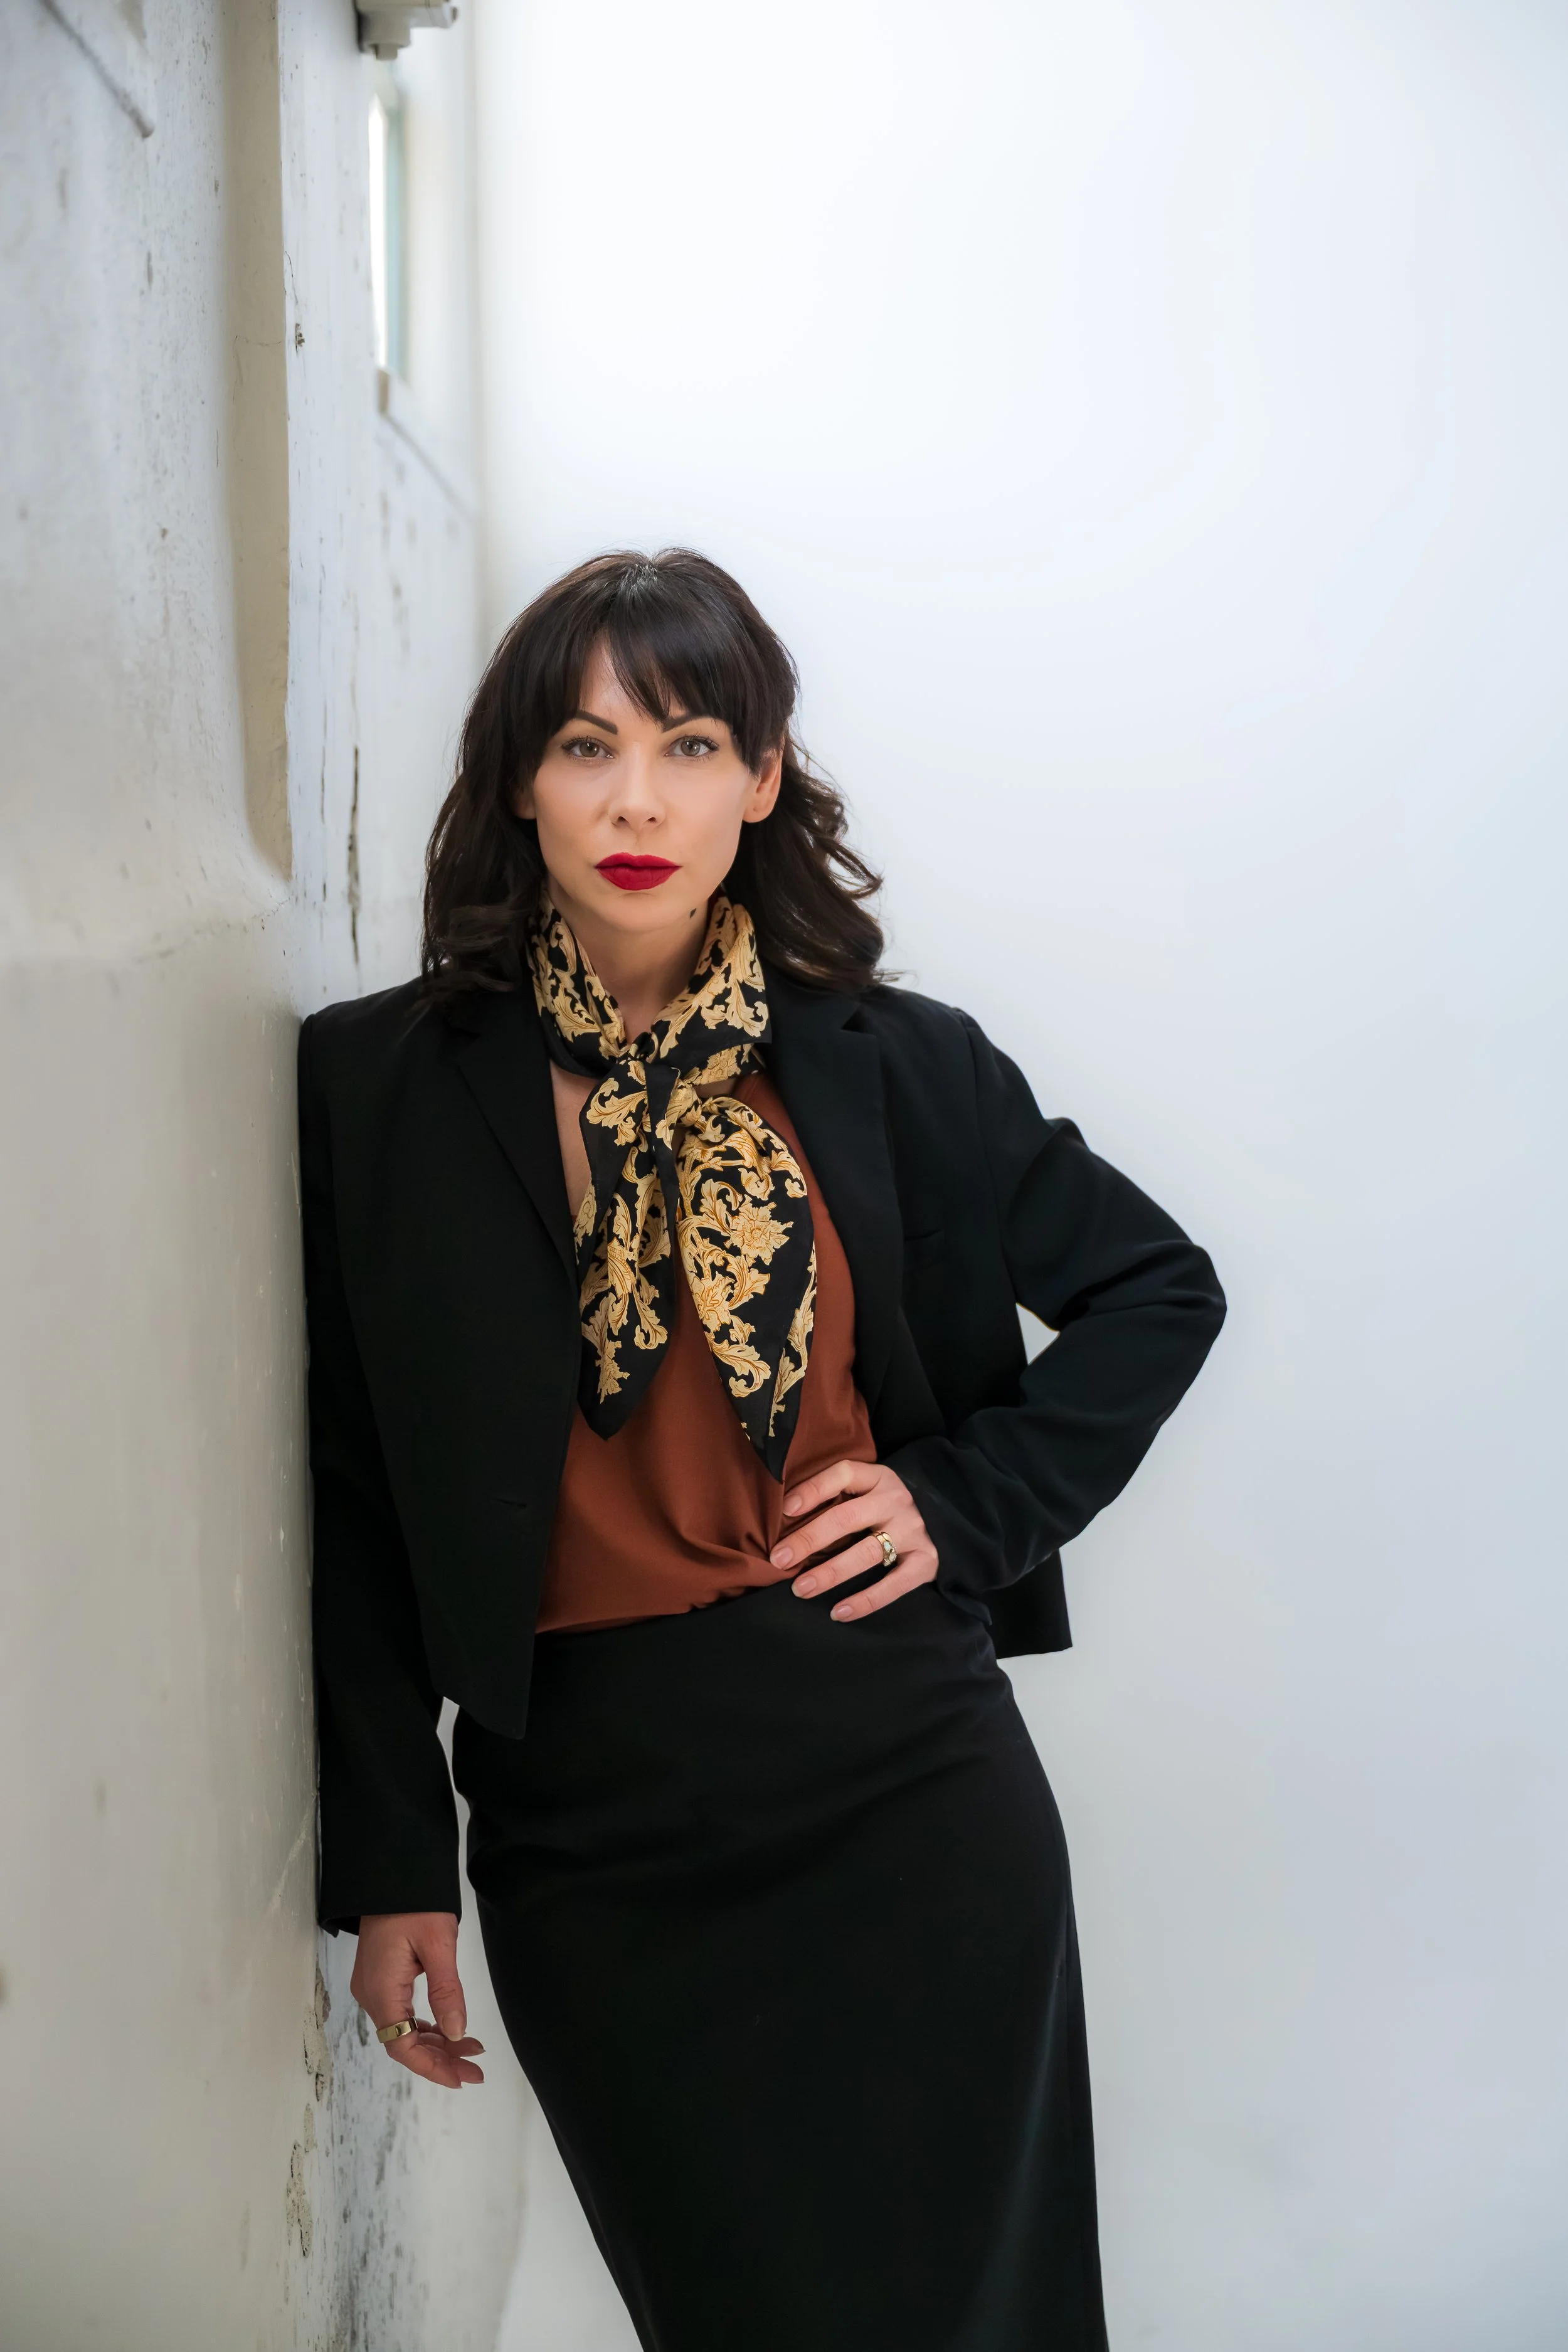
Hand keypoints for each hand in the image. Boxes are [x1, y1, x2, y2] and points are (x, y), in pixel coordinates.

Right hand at [351, 1911, 485, 2089]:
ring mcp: (373, 1986)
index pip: (402, 2046)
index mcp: (381, 1991)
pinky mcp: (380, 1977)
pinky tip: (448, 2028)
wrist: (389, 1872)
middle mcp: (371, 1995)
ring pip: (403, 2029)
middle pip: (403, 2042)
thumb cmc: (414, 1902)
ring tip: (470, 2049)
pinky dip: (425, 2025)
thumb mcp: (438, 1944)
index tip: (463, 2077)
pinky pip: (401, 2012)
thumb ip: (446, 1990)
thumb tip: (457, 2033)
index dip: (432, 2067)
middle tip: (476, 2069)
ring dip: (435, 2043)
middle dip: (440, 2059)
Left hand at [769, 1458, 938, 1620]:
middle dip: (809, 1539)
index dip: (813, 1490)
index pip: (843, 1474)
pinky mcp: (926, 1561)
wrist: (945, 1521)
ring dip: (830, 1573)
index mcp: (879, 1478)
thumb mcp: (869, 1490)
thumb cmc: (888, 1509)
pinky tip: (838, 1612)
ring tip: (800, 1589)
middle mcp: (896, 1501)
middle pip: (846, 1518)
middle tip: (779, 1560)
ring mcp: (913, 1531)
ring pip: (866, 1552)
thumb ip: (838, 1497)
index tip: (785, 1510)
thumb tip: (784, 1520)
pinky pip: (893, 1585)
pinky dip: (865, 1601)